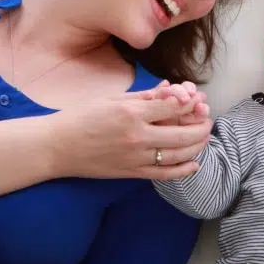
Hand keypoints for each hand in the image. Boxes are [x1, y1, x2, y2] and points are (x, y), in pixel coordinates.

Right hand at [47, 80, 211, 180]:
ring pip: (179, 154)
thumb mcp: (112, 99)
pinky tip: (195, 163)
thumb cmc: (80, 117)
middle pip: (183, 133)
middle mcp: (137, 136)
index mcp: (131, 112)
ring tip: (204, 138)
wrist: (55, 147)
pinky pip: (164, 174)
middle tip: (207, 120)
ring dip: (197, 146)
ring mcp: (135, 157)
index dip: (190, 103)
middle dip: (201, 126)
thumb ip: (144, 96)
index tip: (197, 100)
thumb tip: (170, 89)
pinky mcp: (132, 173)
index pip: (173, 107)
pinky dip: (183, 170)